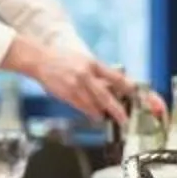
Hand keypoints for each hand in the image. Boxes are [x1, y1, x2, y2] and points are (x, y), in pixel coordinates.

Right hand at [5, 38, 144, 128]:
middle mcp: (85, 74)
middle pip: (105, 95)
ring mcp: (75, 85)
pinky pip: (81, 107)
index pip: (115, 77)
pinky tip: (95, 116)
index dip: (127, 87)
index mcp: (93, 63)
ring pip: (93, 105)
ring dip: (102, 113)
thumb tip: (115, 84)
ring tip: (108, 117)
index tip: (135, 96)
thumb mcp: (85, 60)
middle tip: (124, 118)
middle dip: (116, 109)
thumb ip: (99, 73)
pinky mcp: (66, 94)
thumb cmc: (63, 59)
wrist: (40, 59)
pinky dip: (89, 112)